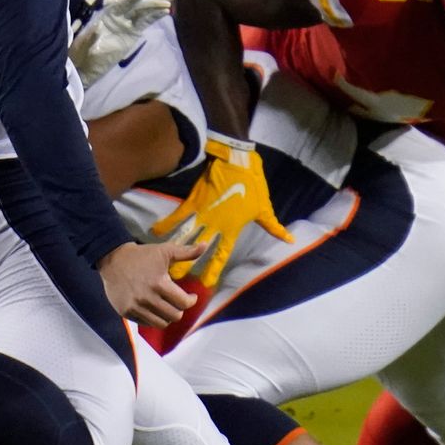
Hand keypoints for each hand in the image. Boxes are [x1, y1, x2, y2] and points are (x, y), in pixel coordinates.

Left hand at [68, 0, 173, 84]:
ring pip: (144, 13)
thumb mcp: (86, 44)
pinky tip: (165, 12)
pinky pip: (145, 23)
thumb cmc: (83, 54)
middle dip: (152, 1)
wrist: (85, 66)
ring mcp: (126, 25)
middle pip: (137, 6)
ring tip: (170, 1)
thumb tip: (98, 28)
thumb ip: (93, 36)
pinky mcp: (132, 34)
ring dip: (157, 7)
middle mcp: (119, 17)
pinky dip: (155, 17)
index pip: (124, 2)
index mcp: (108, 15)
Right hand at [97, 241, 197, 327]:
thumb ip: (186, 252)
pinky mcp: (126, 312)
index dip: (191, 301)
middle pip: (174, 316)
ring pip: (161, 323)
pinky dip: (153, 319)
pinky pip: (146, 323)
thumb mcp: (165, 250)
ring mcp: (136, 307)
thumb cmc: (142, 255)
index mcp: (159, 284)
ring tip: (168, 308)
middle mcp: (147, 298)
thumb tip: (205, 246)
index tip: (191, 297)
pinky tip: (154, 309)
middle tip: (178, 302)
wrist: (113, 259)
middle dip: (180, 309)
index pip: (183, 303)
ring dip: (168, 317)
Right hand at [147, 133, 292, 288]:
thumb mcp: (264, 208)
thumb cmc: (252, 183)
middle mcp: (214, 226)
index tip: (206, 285)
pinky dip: (165, 224)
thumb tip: (290, 240)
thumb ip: (273, 227)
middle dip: (188, 267)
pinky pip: (176, 217)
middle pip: (199, 251)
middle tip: (177, 283)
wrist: (236, 159)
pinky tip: (154, 232)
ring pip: (185, 237)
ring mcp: (201, 215)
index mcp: (230, 229)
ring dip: (174, 251)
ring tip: (163, 266)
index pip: (221, 255)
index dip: (213, 270)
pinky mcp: (192, 202)